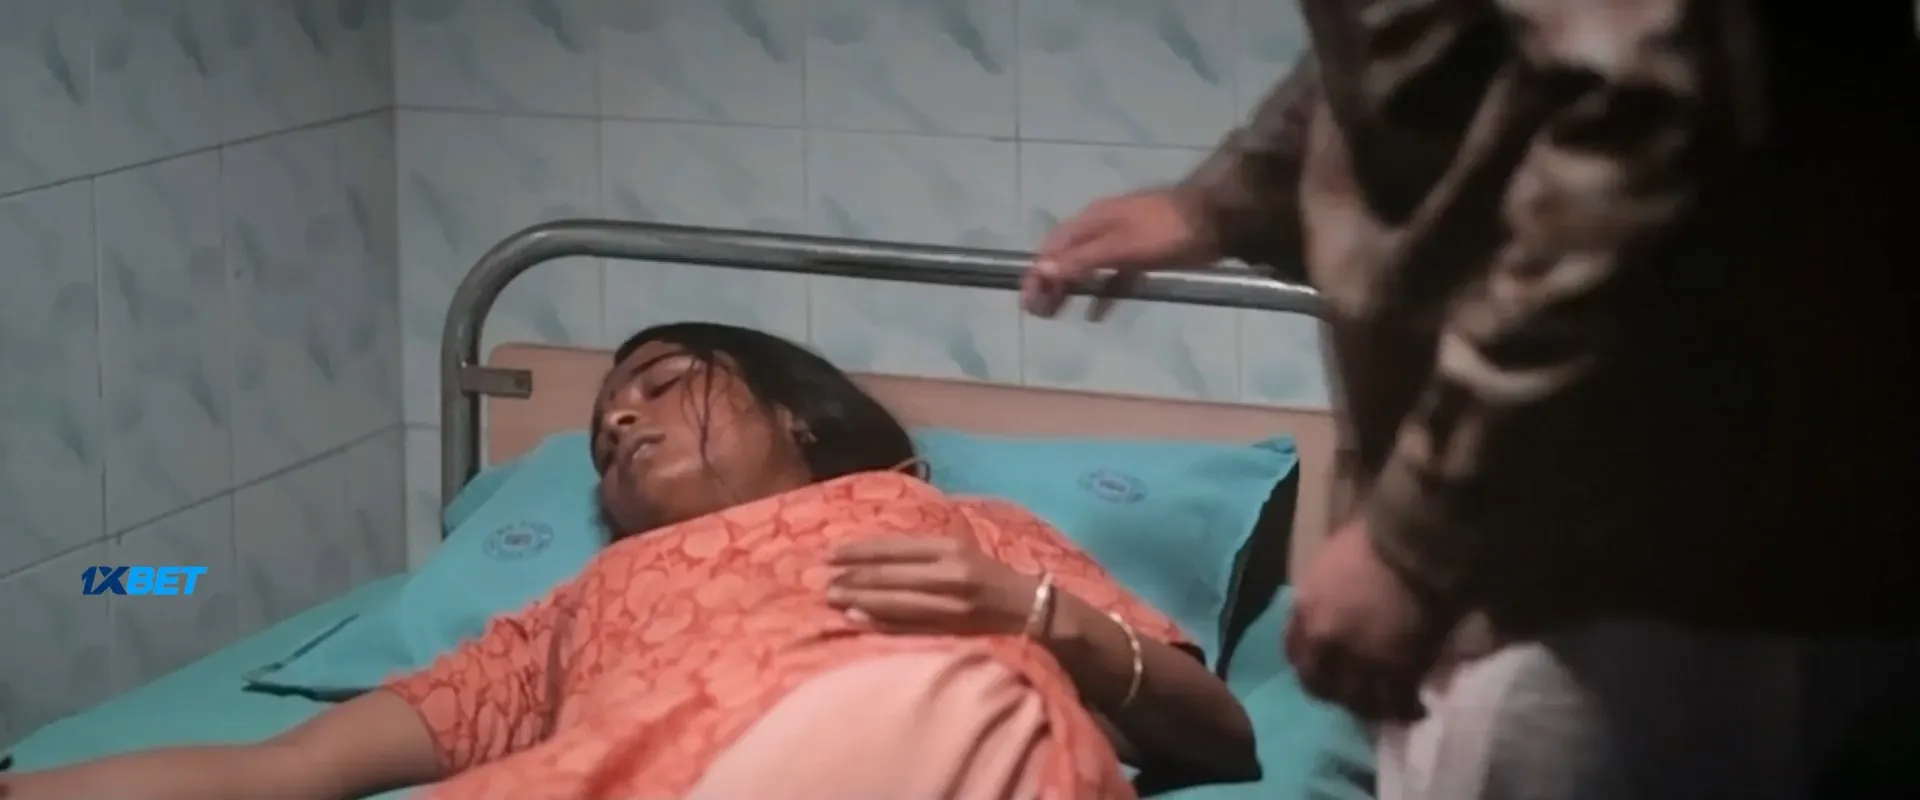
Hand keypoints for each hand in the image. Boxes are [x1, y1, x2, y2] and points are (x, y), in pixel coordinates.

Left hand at [826, 535, 1036, 633]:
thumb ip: (925, 554)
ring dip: (861, 601)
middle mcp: (951, 573)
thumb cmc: (992, 579)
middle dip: (854, 578)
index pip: (895, 548)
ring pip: (897, 602)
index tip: (830, 554)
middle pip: (891, 575)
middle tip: (822, 580)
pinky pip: (910, 627)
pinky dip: (881, 624)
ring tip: (833, 599)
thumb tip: (873, 558)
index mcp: (952, 548)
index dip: (860, 551)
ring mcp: (953, 605)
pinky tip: (858, 621)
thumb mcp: (963, 553)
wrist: (1035, 612)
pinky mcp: (954, 631)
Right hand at [1023, 188, 1221, 319]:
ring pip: (1088, 270)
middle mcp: (1102, 230)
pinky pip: (1114, 278)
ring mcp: (1123, 244)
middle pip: (1066, 259)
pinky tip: (1096, 315)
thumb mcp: (1121, 246)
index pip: (1052, 249)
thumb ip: (1082, 259)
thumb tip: (1041, 270)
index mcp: (1092, 221)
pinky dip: (1102, 295)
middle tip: (1039, 314)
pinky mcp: (1143, 258)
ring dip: (1071, 291)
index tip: (1027, 302)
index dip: (1037, 274)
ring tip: (1056, 315)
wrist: (1216, 220)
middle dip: (1050, 284)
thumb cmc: (1166, 230)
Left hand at [1286, 520, 1454, 721]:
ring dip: (1371, 707)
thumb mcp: (1329, 563)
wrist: (1413, 542)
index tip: (1321, 668)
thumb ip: (1321, 596)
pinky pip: (1399, 702)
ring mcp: (1361, 660)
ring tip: (1387, 708)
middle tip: (1352, 695)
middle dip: (1335, 692)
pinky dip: (1406, 708)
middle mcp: (1325, 642)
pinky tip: (1417, 707)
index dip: (1308, 663)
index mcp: (1305, 612)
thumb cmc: (1373, 539)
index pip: (1294, 652)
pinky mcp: (1399, 670)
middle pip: (1320, 684)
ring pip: (1359, 701)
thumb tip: (1330, 610)